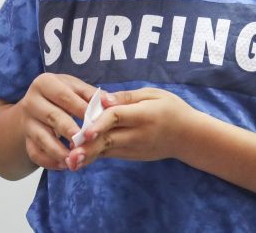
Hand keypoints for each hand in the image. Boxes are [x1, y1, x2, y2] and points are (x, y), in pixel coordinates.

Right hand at [17, 73, 95, 170]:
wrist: (38, 105)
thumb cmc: (65, 95)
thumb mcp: (76, 88)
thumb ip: (93, 95)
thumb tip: (112, 102)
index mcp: (45, 83)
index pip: (64, 96)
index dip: (82, 108)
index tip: (98, 120)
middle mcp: (32, 101)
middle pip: (52, 117)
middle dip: (70, 130)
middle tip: (86, 141)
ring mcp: (26, 122)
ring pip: (42, 138)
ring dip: (60, 150)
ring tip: (76, 159)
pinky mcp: (26, 139)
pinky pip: (34, 153)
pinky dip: (49, 161)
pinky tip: (65, 165)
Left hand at [66, 88, 194, 170]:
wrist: (187, 136)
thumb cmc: (171, 109)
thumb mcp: (154, 94)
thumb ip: (127, 97)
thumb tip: (103, 99)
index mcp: (144, 115)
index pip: (118, 118)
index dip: (100, 123)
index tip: (84, 131)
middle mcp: (137, 134)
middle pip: (108, 140)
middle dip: (88, 147)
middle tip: (69, 154)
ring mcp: (134, 148)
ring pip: (106, 151)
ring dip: (87, 155)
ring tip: (68, 161)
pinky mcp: (130, 156)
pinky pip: (109, 154)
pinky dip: (94, 155)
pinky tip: (78, 157)